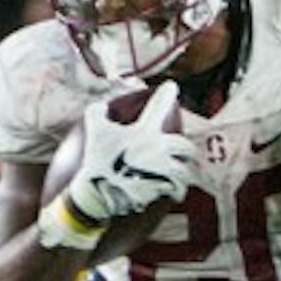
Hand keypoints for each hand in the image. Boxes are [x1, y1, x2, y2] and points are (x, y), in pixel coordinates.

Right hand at [65, 82, 196, 223]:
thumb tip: (103, 106)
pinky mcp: (163, 190)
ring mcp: (162, 171)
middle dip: (186, 150)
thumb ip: (98, 112)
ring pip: (185, 170)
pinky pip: (178, 190)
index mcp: (144, 132)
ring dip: (184, 172)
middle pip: (185, 146)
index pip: (159, 106)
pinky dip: (177, 191)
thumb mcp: (93, 130)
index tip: (172, 87)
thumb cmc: (97, 161)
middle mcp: (158, 149)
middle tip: (183, 153)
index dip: (167, 93)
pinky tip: (174, 192)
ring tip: (180, 175)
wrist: (98, 193)